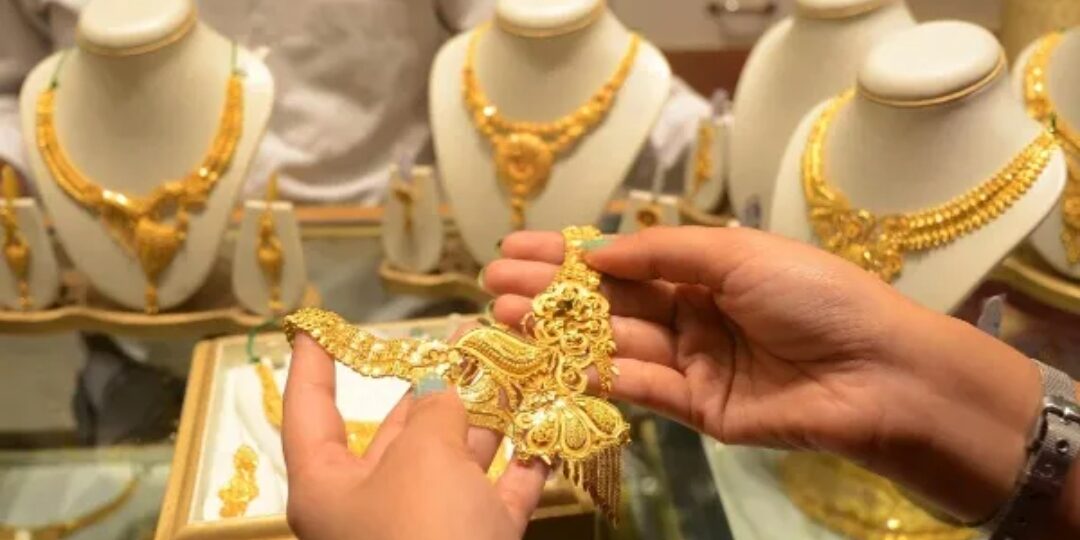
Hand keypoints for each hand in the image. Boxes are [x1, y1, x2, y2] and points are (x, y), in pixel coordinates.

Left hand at [283, 334, 547, 539]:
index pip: (310, 411)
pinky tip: (547, 421)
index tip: (316, 325)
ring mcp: (429, 528)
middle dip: (436, 381)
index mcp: (329, 485)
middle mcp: (374, 505)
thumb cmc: (423, 530)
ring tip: (515, 361)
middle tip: (467, 334)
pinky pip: (499, 493)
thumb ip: (437, 410)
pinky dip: (523, 461)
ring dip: (488, 413)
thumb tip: (445, 389)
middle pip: (400, 430)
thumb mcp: (423, 456)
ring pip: (456, 459)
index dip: (314, 364)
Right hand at [482, 226, 1041, 521]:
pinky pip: (641, 388)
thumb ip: (662, 252)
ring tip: (508, 314)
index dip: (569, 253)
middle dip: (551, 291)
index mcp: (705, 270)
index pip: (623, 260)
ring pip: (615, 345)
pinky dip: (599, 374)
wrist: (877, 372)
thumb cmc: (814, 295)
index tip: (515, 246)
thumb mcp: (736, 254)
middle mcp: (693, 314)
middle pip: (609, 303)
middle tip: (494, 283)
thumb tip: (595, 249)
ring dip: (562, 331)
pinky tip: (556, 358)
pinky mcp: (698, 409)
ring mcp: (693, 362)